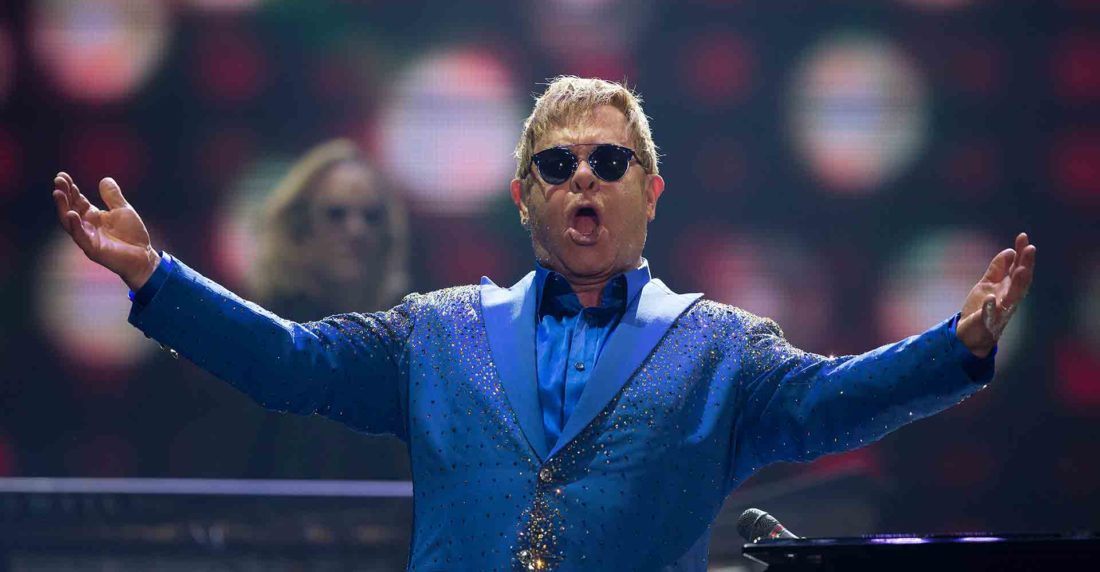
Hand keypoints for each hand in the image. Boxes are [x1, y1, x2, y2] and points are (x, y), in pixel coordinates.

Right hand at [51, 172, 159, 290]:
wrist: (144, 256)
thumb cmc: (133, 234)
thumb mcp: (123, 210)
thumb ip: (112, 196)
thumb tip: (105, 179)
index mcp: (93, 215)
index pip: (77, 200)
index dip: (70, 188)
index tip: (63, 175)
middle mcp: (87, 225)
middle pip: (70, 208)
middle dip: (64, 194)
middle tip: (58, 180)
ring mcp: (88, 237)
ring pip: (70, 221)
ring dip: (63, 207)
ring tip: (58, 193)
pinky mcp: (93, 249)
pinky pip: (80, 237)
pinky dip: (75, 225)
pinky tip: (71, 214)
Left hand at [956, 232, 1036, 357]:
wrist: (969, 333)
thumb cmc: (981, 308)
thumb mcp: (987, 284)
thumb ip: (997, 269)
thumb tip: (1009, 251)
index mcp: (1008, 288)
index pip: (1018, 268)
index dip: (1021, 253)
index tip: (1023, 236)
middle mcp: (1008, 298)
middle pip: (1021, 280)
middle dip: (1026, 264)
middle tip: (1030, 248)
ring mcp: (1000, 310)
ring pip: (1013, 297)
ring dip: (1018, 283)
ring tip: (1020, 269)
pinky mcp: (988, 321)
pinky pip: (990, 314)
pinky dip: (991, 306)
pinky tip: (991, 297)